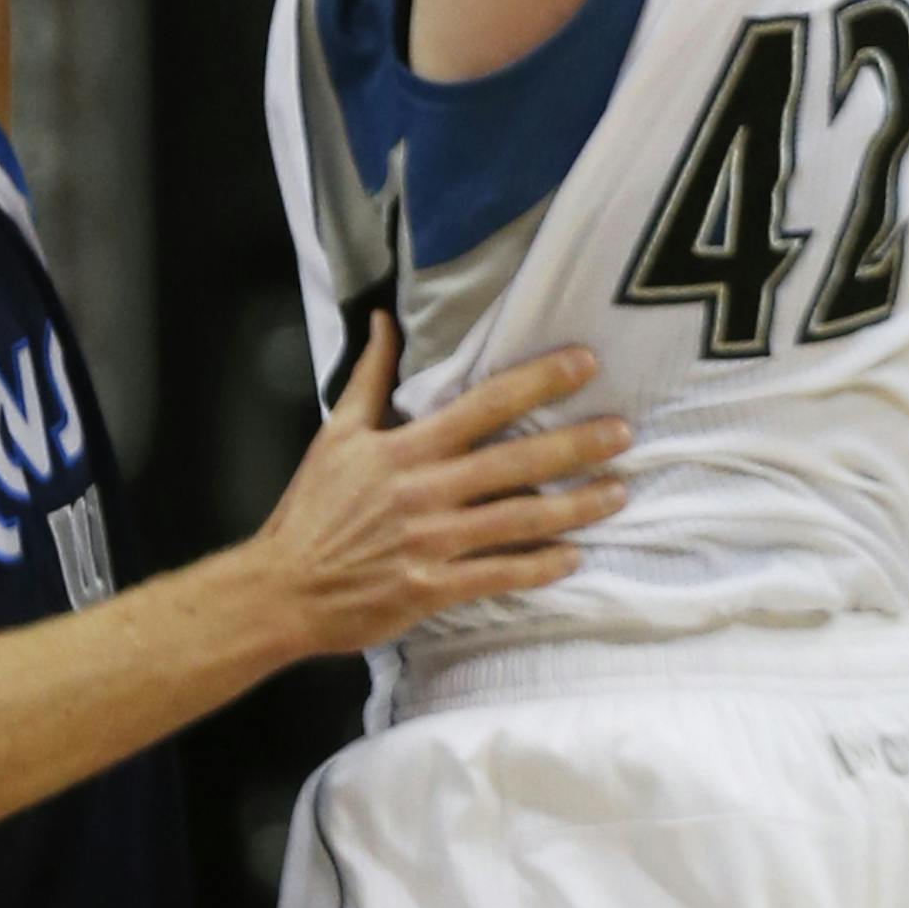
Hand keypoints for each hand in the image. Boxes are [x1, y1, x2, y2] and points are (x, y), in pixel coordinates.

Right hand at [251, 313, 627, 657]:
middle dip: (575, 444)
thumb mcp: (336, 433)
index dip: (538, 381)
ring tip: (618, 492)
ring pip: (519, 520)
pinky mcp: (434, 589)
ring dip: (574, 506)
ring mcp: (434, 543)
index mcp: (406, 448)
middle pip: (515, 462)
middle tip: (624, 432)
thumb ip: (370, 376)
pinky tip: (575, 556)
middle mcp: (427, 491)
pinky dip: (540, 566)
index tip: (583, 363)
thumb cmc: (312, 508)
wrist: (284, 587)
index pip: (484, 404)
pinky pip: (499, 575)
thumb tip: (383, 318)